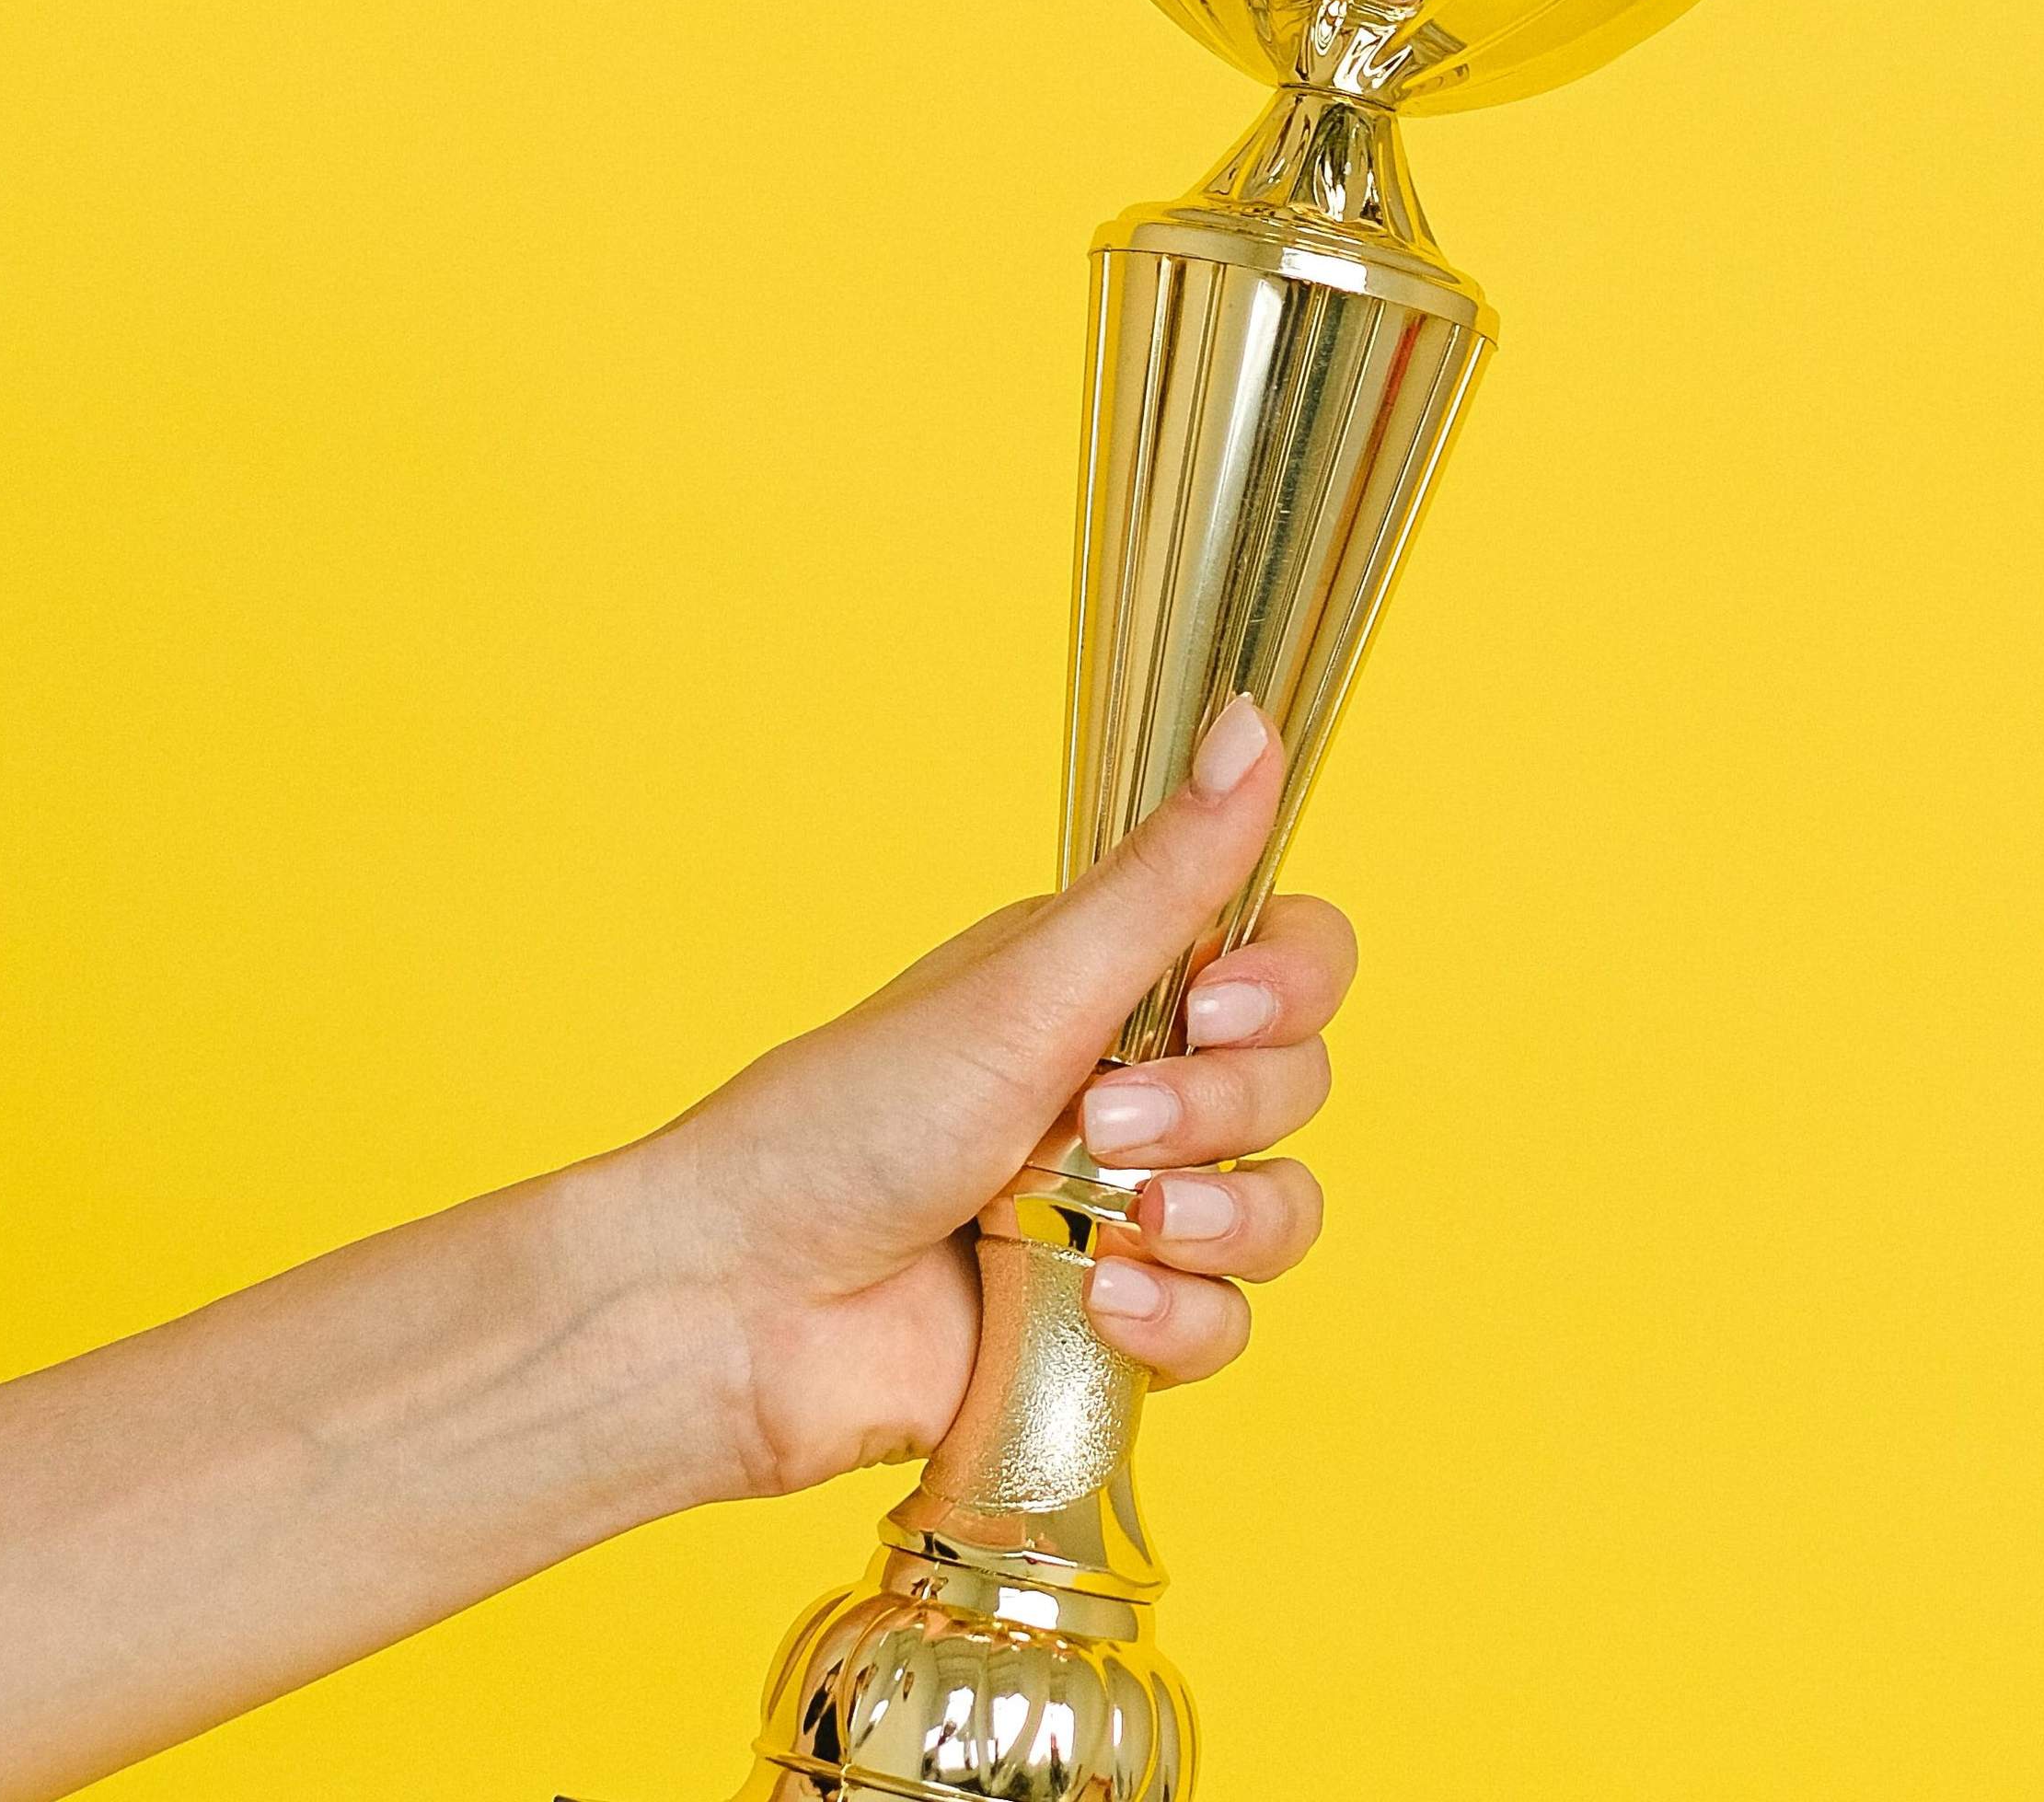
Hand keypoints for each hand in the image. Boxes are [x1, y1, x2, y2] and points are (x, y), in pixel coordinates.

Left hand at [631, 696, 1351, 1498]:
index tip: (1219, 1005)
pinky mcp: (1118, 1322)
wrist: (748, 1305)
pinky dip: (1181, 1318)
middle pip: (1296, 1081)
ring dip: (1227, 1220)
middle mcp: (1136, 1085)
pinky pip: (1228, 1323)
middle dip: (1222, 1107)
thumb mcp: (1029, 987)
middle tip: (1106, 1121)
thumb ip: (1167, 874)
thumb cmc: (850, 1124)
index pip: (1289, 955)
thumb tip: (1254, 719)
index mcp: (1112, 982)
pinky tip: (1102, 1308)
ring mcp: (1131, 1209)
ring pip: (1280, 1208)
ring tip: (1127, 1226)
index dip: (1291, 983)